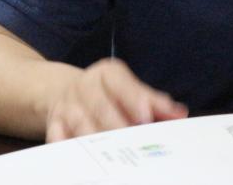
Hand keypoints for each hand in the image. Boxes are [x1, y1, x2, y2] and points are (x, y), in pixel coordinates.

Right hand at [45, 58, 187, 141]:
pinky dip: (70, 148)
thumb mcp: (129, 89)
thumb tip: (178, 113)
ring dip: (98, 140)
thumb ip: (154, 101)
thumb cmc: (107, 94)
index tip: (146, 115)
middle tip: (134, 141)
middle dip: (118, 125)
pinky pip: (59, 138)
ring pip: (82, 124)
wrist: (66, 92)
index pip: (121, 83)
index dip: (134, 98)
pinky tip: (85, 160)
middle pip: (101, 106)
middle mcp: (85, 86)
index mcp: (107, 73)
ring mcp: (67, 106)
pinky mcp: (54, 124)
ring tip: (115, 155)